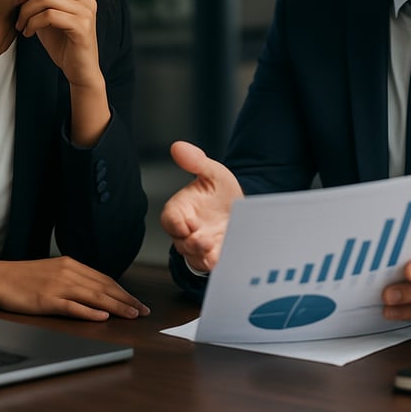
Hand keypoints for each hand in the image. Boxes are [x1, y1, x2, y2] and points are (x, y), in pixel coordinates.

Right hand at [0, 257, 149, 320]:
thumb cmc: (22, 277)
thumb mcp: (52, 272)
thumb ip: (72, 279)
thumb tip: (94, 291)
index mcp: (71, 264)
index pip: (104, 279)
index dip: (123, 291)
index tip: (137, 301)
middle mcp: (68, 272)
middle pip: (104, 287)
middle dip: (126, 300)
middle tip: (143, 311)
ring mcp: (57, 285)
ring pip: (94, 296)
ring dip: (116, 307)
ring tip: (132, 315)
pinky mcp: (46, 299)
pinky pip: (72, 306)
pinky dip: (89, 312)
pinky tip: (102, 317)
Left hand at [15, 0, 109, 144]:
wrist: (80, 70)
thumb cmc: (62, 43)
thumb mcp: (50, 16)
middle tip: (16, 9)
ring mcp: (87, 11)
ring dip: (27, 11)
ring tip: (22, 25)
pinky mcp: (83, 26)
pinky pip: (50, 15)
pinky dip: (33, 23)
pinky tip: (29, 33)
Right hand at [160, 141, 243, 272]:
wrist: (241, 209)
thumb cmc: (220, 191)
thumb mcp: (213, 173)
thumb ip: (196, 162)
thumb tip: (177, 146)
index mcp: (181, 209)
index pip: (169, 219)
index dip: (176, 223)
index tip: (188, 223)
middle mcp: (187, 230)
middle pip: (180, 241)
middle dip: (190, 243)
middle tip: (203, 240)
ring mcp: (199, 245)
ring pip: (193, 256)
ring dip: (201, 255)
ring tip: (213, 248)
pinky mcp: (212, 257)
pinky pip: (208, 265)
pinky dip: (214, 263)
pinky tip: (223, 257)